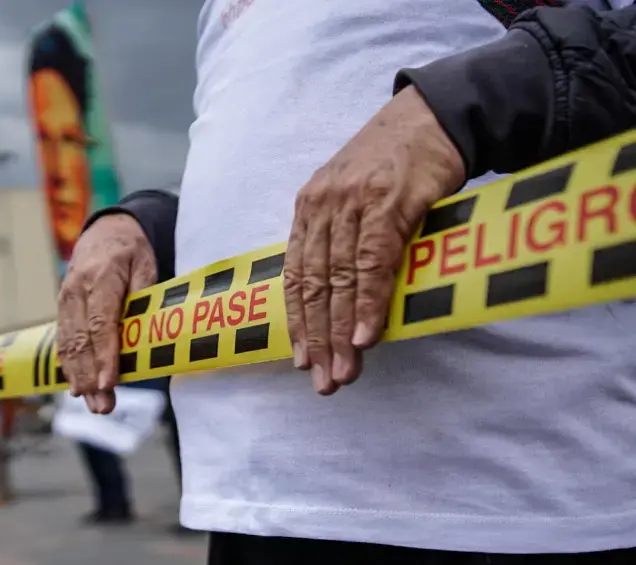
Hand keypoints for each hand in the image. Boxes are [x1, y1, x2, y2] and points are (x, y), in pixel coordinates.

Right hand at [57, 214, 156, 413]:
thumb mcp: (146, 263)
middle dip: (90, 377)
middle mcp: (76, 290)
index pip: (100, 323)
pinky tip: (79, 388)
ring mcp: (66, 300)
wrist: (106, 232)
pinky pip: (64, 341)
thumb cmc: (131, 250)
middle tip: (103, 406)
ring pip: (68, 344)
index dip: (104, 355)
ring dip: (79, 378)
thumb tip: (146, 329)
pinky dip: (70, 366)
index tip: (108, 382)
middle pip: (81, 340)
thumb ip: (144, 294)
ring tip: (94, 404)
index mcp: (100, 277)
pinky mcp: (63, 309)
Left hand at [283, 86, 464, 394]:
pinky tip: (364, 335)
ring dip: (340, 331)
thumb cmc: (395, 164)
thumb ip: (343, 239)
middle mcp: (322, 206)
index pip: (297, 275)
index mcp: (310, 208)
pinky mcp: (388, 203)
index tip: (300, 359)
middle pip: (314, 284)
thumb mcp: (355, 198)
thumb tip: (341, 295)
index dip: (298, 321)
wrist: (431, 117)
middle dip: (316, 338)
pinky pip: (373, 262)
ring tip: (344, 370)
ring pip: (340, 279)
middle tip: (321, 380)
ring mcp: (353, 203)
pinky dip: (368, 303)